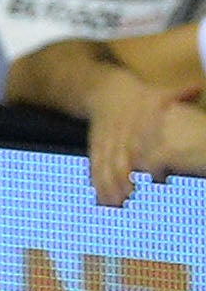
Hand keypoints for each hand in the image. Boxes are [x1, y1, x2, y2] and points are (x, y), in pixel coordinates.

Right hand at [87, 70, 200, 208]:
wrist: (106, 92)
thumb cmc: (140, 96)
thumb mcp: (161, 92)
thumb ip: (181, 94)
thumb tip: (199, 88)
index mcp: (137, 121)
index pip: (142, 143)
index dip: (148, 162)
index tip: (158, 179)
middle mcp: (120, 133)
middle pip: (119, 159)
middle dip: (122, 179)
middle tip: (131, 195)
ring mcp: (106, 142)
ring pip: (105, 167)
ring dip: (109, 186)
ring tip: (116, 203)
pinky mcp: (96, 149)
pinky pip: (95, 169)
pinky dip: (98, 184)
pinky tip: (102, 199)